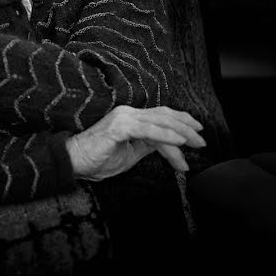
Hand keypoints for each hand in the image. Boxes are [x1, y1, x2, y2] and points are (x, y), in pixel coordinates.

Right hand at [66, 105, 205, 180]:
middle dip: (187, 127)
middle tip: (201, 141)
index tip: (197, 134)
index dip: (181, 123)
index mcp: (130, 118)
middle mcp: (128, 113)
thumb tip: (168, 146)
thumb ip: (148, 145)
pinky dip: (166, 135)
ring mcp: (123, 118)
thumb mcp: (130, 153)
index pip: (161, 117)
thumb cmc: (97, 159)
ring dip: (181, 133)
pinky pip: (148, 130)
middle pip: (165, 116)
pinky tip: (179, 142)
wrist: (73, 162)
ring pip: (160, 122)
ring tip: (194, 143)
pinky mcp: (119, 127)